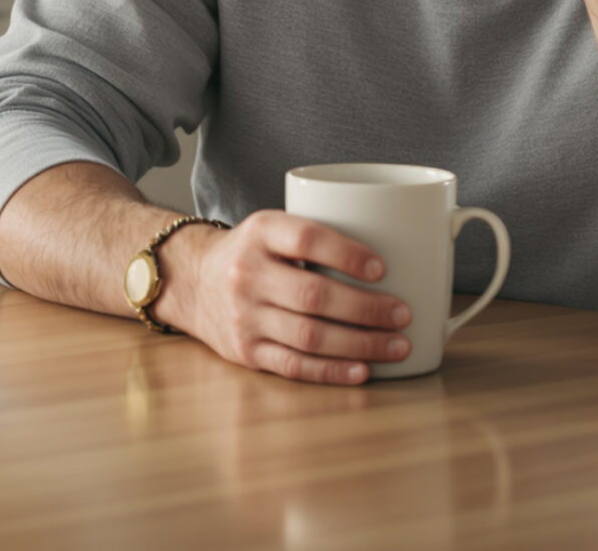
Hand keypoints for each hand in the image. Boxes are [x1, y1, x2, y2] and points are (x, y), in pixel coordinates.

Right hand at [155, 211, 416, 384]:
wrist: (194, 282)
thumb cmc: (253, 253)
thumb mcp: (273, 227)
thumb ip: (317, 235)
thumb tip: (398, 251)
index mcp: (260, 232)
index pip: (306, 238)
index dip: (346, 253)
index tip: (382, 268)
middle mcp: (248, 274)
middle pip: (313, 295)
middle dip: (366, 309)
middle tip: (403, 315)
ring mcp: (245, 317)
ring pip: (309, 336)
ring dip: (360, 344)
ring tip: (397, 345)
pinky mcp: (246, 352)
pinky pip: (294, 366)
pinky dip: (332, 371)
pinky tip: (363, 370)